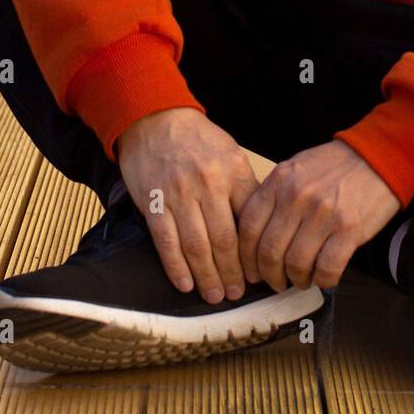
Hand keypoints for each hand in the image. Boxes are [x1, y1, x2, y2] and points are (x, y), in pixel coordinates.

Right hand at [114, 108, 258, 302]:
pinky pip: (166, 242)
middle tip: (237, 293)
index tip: (259, 273)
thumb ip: (244, 187)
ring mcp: (179, 195)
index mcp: (233, 172)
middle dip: (232, 272)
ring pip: (196, 246)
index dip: (255, 252)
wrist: (155, 118)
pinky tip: (185, 284)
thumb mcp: (231, 153)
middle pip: (224, 240)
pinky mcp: (153, 202)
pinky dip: (176, 267)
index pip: (249, 221)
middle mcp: (208, 184)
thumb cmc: (197, 139)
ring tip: (215, 295)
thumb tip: (260, 226)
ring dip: (207, 276)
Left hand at [237, 141, 400, 291]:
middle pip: (269, 251)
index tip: (251, 270)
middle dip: (270, 275)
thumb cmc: (336, 165)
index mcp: (280, 181)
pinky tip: (324, 277)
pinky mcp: (348, 229)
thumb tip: (255, 234)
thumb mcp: (296, 169)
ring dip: (296, 279)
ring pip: (296, 263)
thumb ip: (274, 195)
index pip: (249, 227)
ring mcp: (323, 213)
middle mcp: (297, 197)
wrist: (378, 156)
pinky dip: (323, 280)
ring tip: (301, 279)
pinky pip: (327, 268)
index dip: (246, 257)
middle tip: (276, 282)